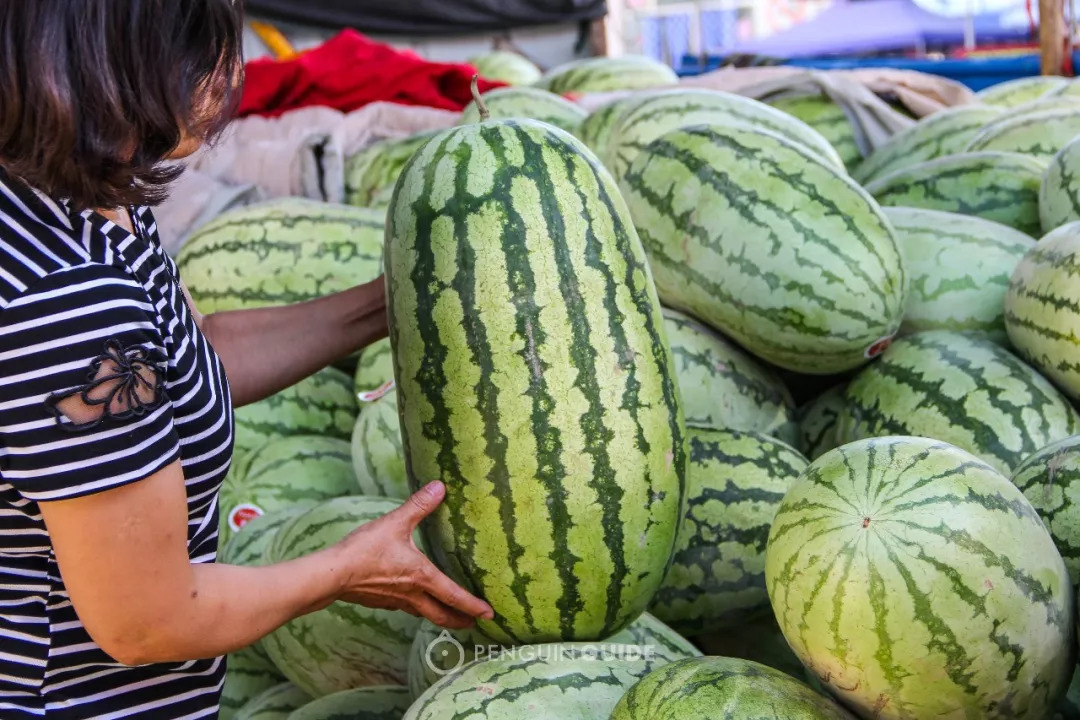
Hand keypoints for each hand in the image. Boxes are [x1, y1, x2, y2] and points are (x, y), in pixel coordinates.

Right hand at [335, 481, 493, 629]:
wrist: (332, 574)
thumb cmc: (364, 550)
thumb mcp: (395, 523)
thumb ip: (418, 505)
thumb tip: (439, 487)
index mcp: (421, 577)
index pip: (454, 596)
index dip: (473, 606)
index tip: (490, 614)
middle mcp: (411, 594)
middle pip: (442, 615)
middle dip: (460, 620)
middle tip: (474, 624)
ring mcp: (395, 601)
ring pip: (423, 614)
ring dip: (440, 617)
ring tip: (448, 616)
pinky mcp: (380, 601)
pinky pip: (405, 608)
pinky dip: (417, 608)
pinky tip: (412, 601)